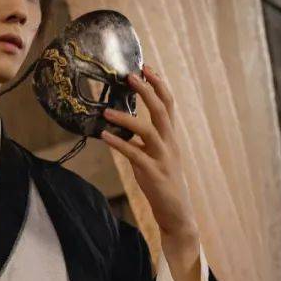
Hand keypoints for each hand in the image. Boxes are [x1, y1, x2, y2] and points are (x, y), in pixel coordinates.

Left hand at [101, 65, 202, 280]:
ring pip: (149, 131)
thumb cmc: (162, 183)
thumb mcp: (152, 156)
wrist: (176, 213)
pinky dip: (119, 144)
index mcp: (170, 138)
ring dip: (127, 119)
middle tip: (130, 75)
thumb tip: (121, 126)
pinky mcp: (153, 174)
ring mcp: (163, 158)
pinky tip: (104, 136)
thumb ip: (141, 141)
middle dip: (147, 91)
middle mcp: (170, 144)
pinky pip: (135, 155)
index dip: (159, 85)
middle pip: (162, 111)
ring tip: (107, 111)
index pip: (169, 104)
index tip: (146, 67)